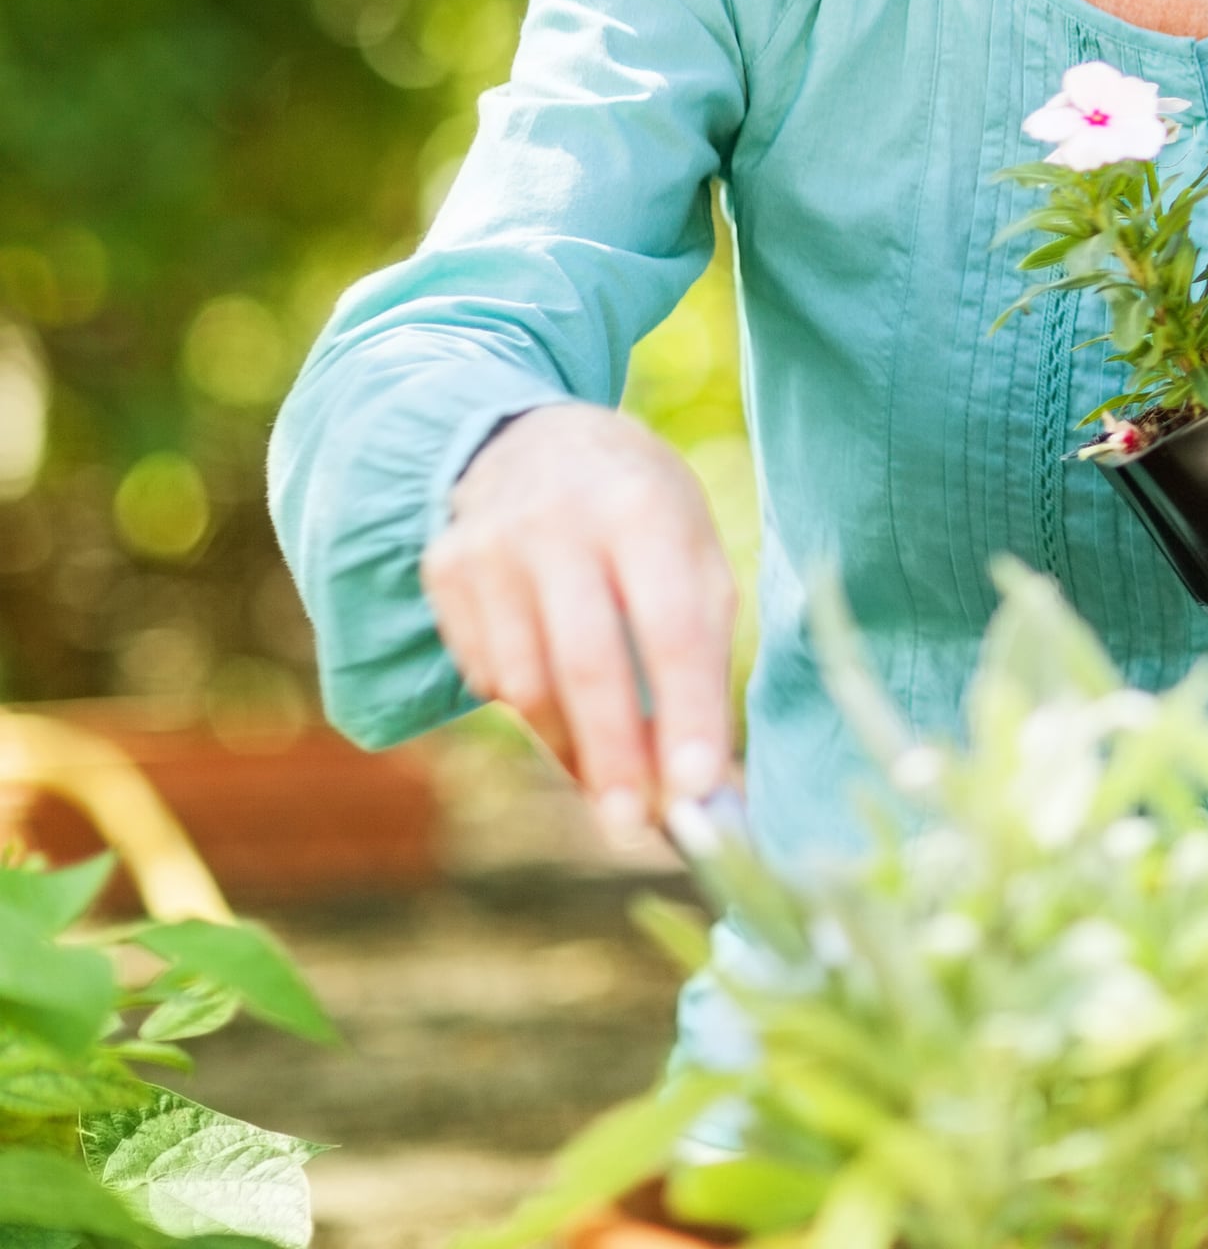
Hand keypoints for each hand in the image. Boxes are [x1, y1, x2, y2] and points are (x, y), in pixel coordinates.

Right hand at [422, 404, 734, 836]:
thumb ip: (703, 653)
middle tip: (635, 827)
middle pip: (586, 662)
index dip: (685, 711)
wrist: (529, 438)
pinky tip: (561, 707)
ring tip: (612, 784)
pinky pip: (488, 673)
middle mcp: (558, 522)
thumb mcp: (693, 549)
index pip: (670, 625)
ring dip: (573, 747)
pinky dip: (531, 711)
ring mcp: (489, 548)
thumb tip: (706, 780)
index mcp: (642, 506)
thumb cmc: (640, 510)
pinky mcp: (443, 573)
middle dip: (614, 755)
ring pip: (526, 682)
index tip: (699, 788)